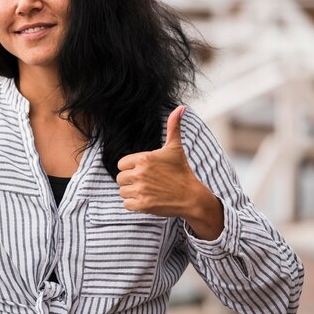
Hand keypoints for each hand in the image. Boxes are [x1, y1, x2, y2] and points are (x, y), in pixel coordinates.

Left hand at [116, 105, 223, 238]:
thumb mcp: (176, 148)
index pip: (121, 164)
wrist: (192, 197)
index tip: (144, 171)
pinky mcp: (143, 205)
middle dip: (130, 181)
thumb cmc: (182, 171)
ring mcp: (141, 189)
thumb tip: (181, 107)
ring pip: (122, 191)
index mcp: (144, 158)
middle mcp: (140, 173)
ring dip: (132, 193)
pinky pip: (126, 204)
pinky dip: (133, 204)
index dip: (131, 168)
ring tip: (147, 191)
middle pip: (120, 178)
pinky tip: (146, 200)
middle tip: (146, 182)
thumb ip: (173, 127)